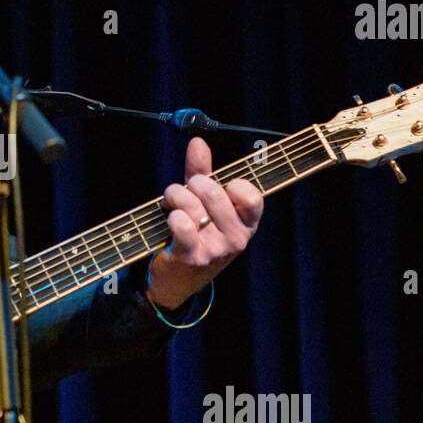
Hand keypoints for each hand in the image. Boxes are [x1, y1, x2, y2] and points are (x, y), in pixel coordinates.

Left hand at [147, 137, 263, 310]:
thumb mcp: (203, 204)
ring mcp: (217, 249)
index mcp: (247, 225)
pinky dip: (171, 215)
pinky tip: (170, 219)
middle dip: (192, 184)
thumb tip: (197, 142)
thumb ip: (203, 172)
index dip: (230, 185)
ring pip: (193, 205)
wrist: (177, 281)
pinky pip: (182, 224)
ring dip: (174, 197)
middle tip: (182, 191)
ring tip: (170, 204)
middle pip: (214, 192)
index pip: (252, 195)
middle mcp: (237, 239)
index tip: (215, 189)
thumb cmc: (194, 235)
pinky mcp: (194, 256)